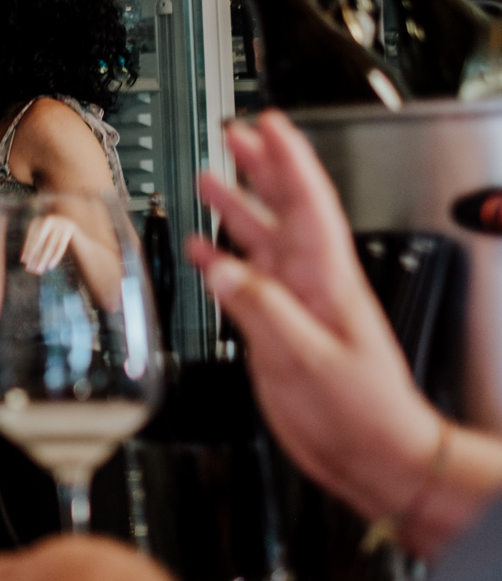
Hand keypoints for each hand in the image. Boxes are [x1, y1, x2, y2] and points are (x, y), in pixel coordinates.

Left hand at [19, 211, 75, 272]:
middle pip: (39, 240)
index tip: (23, 261)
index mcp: (37, 221)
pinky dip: (55, 257)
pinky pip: (61, 246)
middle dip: (34, 254)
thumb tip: (24, 261)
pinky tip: (50, 266)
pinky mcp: (69, 228)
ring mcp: (59, 223)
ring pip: (50, 245)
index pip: (31, 237)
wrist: (68, 223)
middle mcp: (48, 220)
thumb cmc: (49, 234)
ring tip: (39, 270)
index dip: (27, 249)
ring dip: (44, 258)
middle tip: (29, 268)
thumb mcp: (41, 236)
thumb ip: (34, 247)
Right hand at [186, 112, 440, 526]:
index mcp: (327, 281)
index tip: (268, 126)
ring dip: (239, 209)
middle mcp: (312, 285)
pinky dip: (223, 263)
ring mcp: (297, 306)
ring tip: (212, 180)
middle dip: (261, 169)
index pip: (308, 204)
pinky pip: (247, 284)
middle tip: (235, 136)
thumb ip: (262, 309)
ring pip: (265, 243)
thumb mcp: (308, 358)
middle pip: (286, 212)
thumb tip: (221, 266)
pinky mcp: (281, 331)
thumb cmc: (362, 412)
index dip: (287, 161)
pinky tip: (203, 256)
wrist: (377, 454)